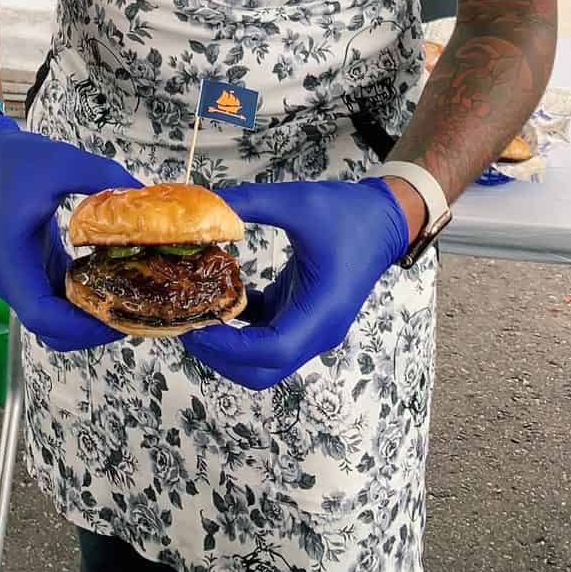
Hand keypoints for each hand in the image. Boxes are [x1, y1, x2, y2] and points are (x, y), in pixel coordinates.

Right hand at [0, 115, 139, 351]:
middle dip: (91, 328)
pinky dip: (82, 300)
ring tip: (129, 299)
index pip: (41, 315)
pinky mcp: (32, 271)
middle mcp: (13, 280)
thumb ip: (102, 176)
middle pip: (50, 328)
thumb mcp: (61, 161)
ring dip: (88, 318)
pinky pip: (57, 299)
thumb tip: (143, 193)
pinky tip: (112, 282)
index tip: (118, 315)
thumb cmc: (14, 162)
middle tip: (134, 310)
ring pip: (54, 320)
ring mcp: (21, 279)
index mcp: (12, 261)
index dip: (81, 326)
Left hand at [181, 178, 408, 389]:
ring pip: (262, 359)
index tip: (197, 327)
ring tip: (195, 314)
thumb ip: (250, 202)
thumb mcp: (297, 202)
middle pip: (262, 370)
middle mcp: (317, 331)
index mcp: (321, 312)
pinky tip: (219, 297)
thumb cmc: (348, 214)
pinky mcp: (302, 316)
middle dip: (221, 356)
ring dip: (228, 344)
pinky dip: (240, 325)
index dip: (229, 347)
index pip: (271, 351)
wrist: (383, 221)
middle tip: (186, 326)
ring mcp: (310, 328)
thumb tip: (207, 203)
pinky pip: (266, 334)